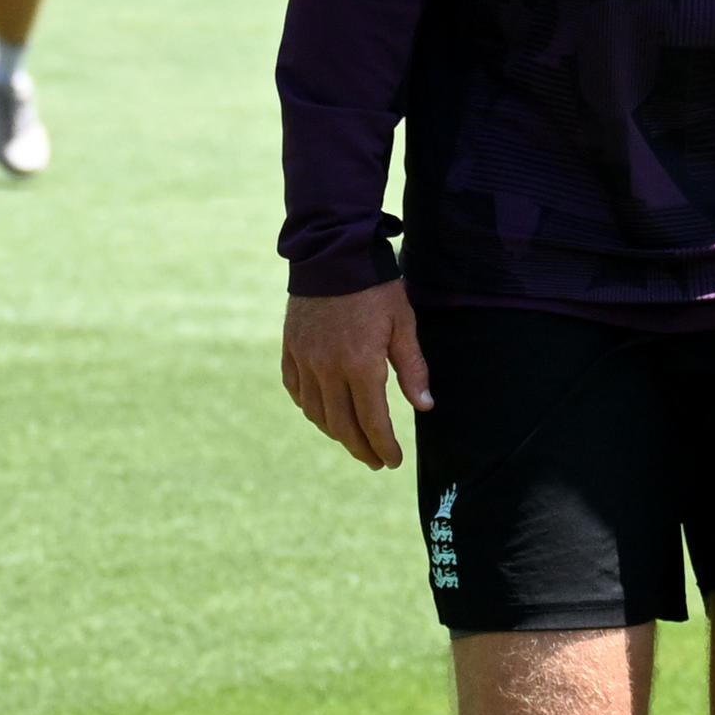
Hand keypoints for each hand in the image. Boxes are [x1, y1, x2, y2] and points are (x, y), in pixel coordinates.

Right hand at [280, 280, 429, 470]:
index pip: (373, 422)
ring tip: (353, 440)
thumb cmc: (374, 286)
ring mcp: (305, 361)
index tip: (393, 461)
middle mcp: (328, 370)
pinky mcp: (290, 350)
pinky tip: (322, 413)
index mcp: (361, 366)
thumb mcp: (403, 324)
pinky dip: (310, 409)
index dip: (384, 447)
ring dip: (336, 433)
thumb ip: (412, 368)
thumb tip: (424, 406)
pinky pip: (296, 391)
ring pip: (316, 413)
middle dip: (361, 449)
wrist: (330, 252)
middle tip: (375, 461)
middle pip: (342, 426)